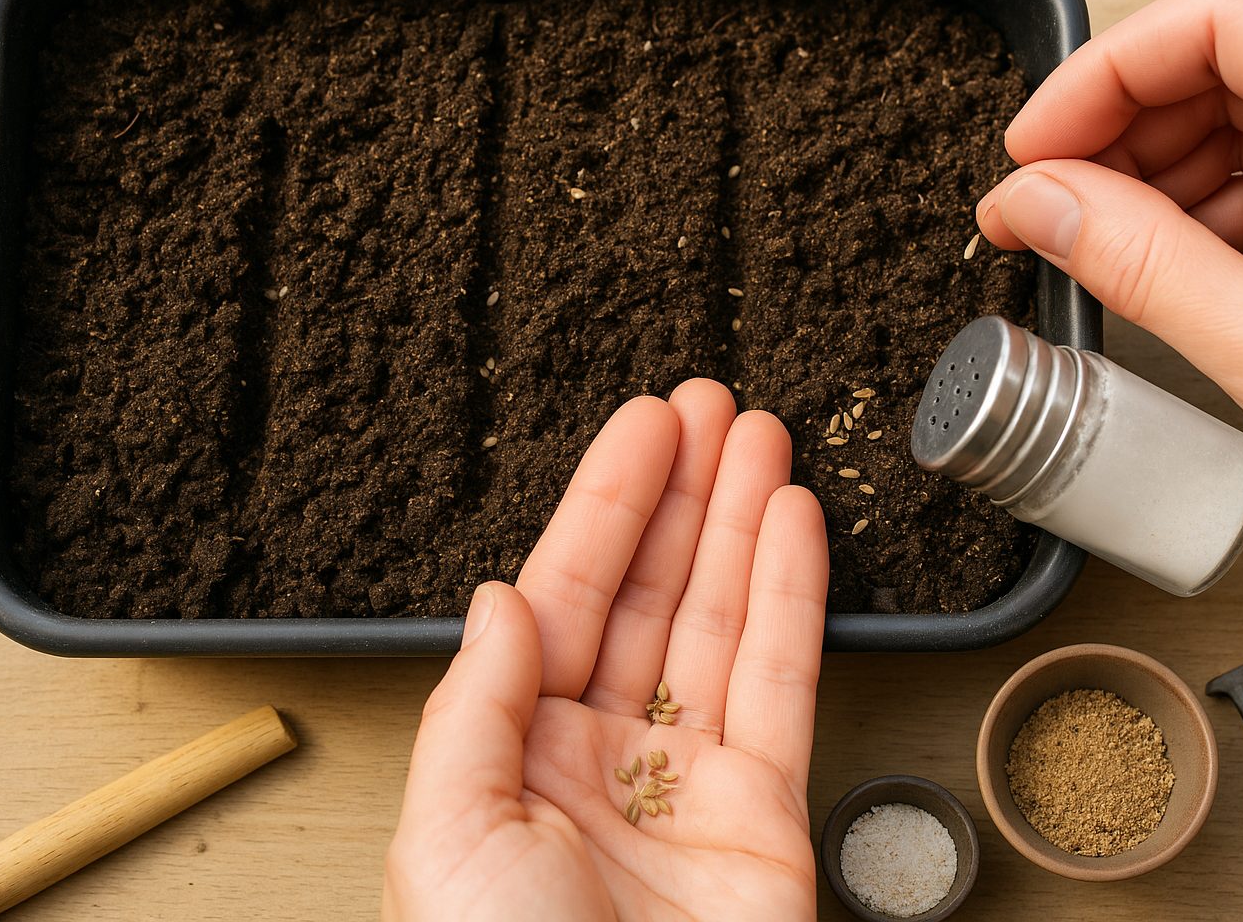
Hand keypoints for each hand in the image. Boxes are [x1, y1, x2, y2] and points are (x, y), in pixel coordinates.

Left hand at [384, 379, 829, 920]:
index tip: (643, 430)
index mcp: (512, 755)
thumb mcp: (448, 837)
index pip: (568, 597)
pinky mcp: (766, 816)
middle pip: (650, 593)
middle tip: (711, 404)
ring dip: (743, 524)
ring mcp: (688, 783)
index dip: (606, 506)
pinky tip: (795, 527)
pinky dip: (794, 599)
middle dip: (682, 493)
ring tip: (763, 438)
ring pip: (722, 622)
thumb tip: (502, 599)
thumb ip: (477, 705)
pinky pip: (783, 685)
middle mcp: (599, 757)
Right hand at [975, 0, 1242, 568]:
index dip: (1106, 73)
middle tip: (1039, 203)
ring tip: (1084, 244)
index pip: (1223, 22)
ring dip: (1147, 180)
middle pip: (1224, 67)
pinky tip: (1147, 264)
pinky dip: (1194, 221)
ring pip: (1237, 126)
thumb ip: (1144, 267)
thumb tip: (1038, 204)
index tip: (1034, 145)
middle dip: (1116, 132)